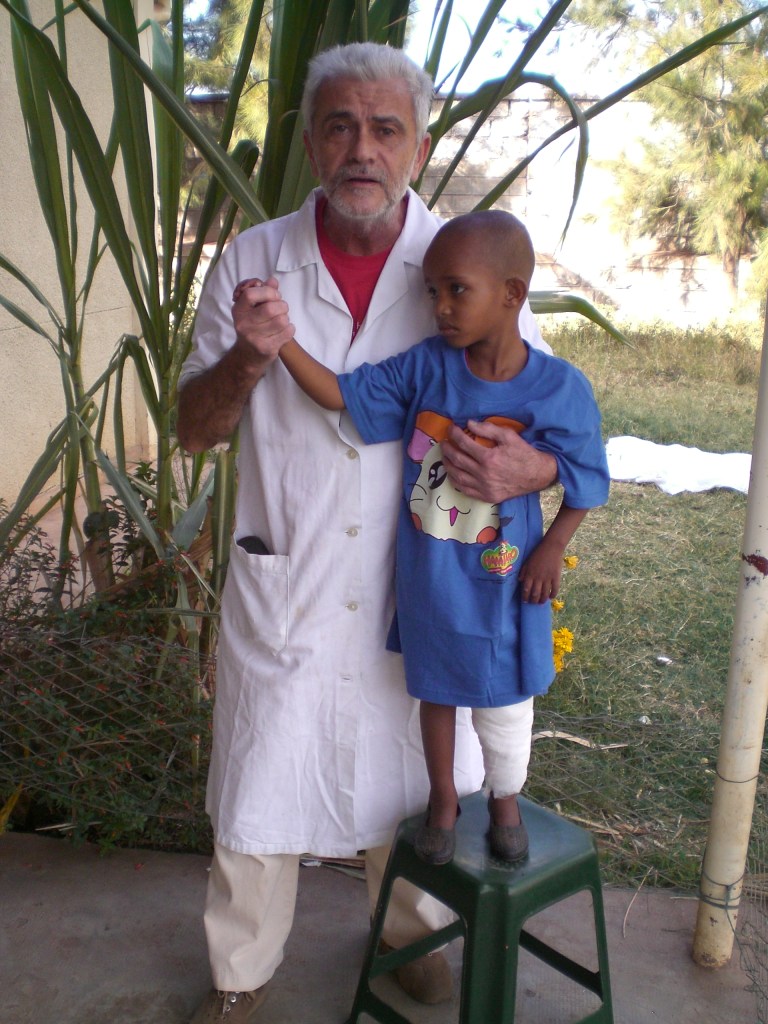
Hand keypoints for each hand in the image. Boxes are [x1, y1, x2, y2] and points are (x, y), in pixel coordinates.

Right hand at [231, 276, 294, 365]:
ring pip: (281, 320)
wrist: (247, 355)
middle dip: (282, 305)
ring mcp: (254, 338)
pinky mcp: (266, 349)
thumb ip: (262, 291)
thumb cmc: (252, 325)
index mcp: (238, 310)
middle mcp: (243, 324)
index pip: (250, 294)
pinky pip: (287, 332)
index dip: (268, 292)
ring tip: (281, 320)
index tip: (275, 295)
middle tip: (281, 309)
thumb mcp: (251, 307)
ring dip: (286, 318)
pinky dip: (290, 329)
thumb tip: (273, 281)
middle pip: (270, 308)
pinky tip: (284, 330)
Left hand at [441, 419, 557, 502]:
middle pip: (457, 460)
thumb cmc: (524, 453)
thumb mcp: (509, 436)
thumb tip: (469, 423)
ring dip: (448, 465)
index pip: (464, 443)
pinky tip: (453, 473)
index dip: (455, 434)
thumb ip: (488, 429)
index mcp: (489, 458)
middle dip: (447, 449)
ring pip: (458, 476)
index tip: (451, 428)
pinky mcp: (486, 496)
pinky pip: (465, 490)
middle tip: (444, 442)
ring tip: (445, 456)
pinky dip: (455, 481)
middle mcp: (484, 474)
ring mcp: (484, 487)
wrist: (537, 475)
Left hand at [518, 542, 562, 603]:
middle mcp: (538, 578)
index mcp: (530, 574)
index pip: (526, 589)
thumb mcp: (527, 562)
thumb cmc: (537, 553)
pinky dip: (553, 595)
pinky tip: (551, 597)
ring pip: (545, 593)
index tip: (525, 601)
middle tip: (533, 603)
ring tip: (541, 602)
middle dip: (533, 601)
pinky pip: (555, 589)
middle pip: (535, 594)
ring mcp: (548, 578)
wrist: (551, 547)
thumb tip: (520, 581)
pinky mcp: (556, 577)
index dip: (525, 597)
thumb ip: (523, 572)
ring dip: (542, 600)